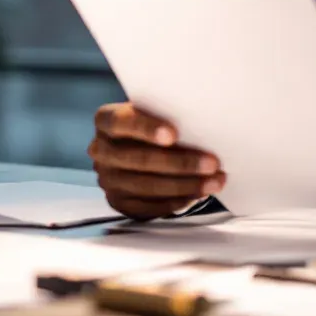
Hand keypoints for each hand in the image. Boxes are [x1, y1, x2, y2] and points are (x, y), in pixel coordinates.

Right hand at [89, 102, 225, 219]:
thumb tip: (202, 122)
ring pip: (146, 185)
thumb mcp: (157, 110)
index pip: (120, 122)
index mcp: (106, 121)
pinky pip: (148, 206)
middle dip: (180, 162)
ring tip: (214, 181)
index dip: (146, 128)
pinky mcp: (118, 201)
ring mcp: (107, 179)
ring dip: (185, 185)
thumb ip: (168, 113)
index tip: (174, 134)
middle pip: (139, 159)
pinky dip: (175, 201)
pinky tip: (197, 194)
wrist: (142, 144)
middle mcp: (100, 150)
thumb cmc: (157, 122)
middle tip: (212, 163)